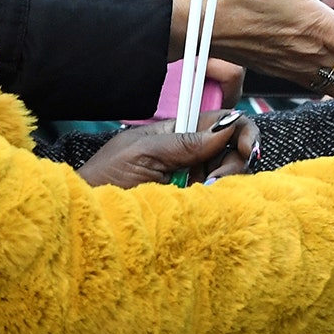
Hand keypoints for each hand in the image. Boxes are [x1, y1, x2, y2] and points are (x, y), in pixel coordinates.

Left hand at [76, 112, 257, 188]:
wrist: (88, 213)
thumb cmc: (105, 178)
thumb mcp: (143, 152)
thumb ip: (184, 141)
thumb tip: (226, 127)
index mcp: (179, 132)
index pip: (221, 120)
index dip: (239, 128)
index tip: (244, 148)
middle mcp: (191, 153)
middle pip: (233, 148)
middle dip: (234, 160)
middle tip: (213, 179)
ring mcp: (193, 179)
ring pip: (232, 173)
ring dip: (226, 180)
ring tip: (201, 191)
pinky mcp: (193, 204)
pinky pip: (220, 198)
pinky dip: (220, 199)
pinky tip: (202, 202)